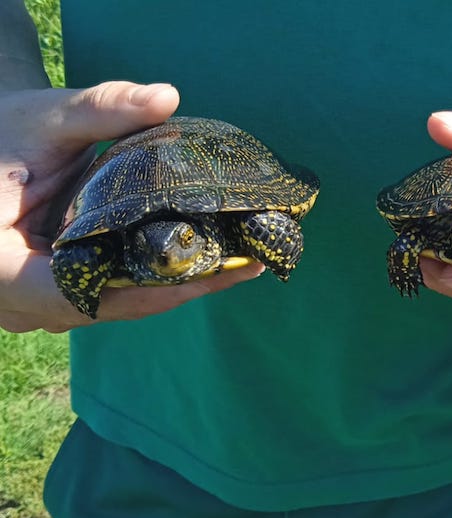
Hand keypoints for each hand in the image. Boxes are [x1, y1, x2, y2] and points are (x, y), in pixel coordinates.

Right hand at [0, 81, 262, 332]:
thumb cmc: (4, 132)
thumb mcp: (45, 118)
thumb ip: (101, 110)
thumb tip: (165, 97)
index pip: (79, 290)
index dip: (150, 285)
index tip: (212, 271)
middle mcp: (15, 299)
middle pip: (110, 302)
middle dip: (180, 285)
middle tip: (246, 265)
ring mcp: (39, 302)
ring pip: (117, 303)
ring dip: (176, 286)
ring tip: (240, 264)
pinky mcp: (60, 292)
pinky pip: (114, 293)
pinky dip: (158, 278)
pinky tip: (209, 261)